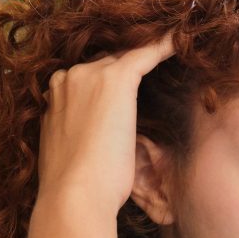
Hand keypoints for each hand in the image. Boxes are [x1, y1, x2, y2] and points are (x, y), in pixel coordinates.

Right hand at [36, 34, 175, 217]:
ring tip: (176, 44)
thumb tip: (95, 140)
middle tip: (159, 60)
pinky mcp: (116, 80)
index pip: (90, 76)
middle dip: (130, 65)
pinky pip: (147, 53)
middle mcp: (69, 77)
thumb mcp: (72, 152)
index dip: (111, 81)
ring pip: (126, 54)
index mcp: (55, 94)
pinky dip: (166, 45)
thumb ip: (81, 133)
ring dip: (150, 51)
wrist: (74, 197)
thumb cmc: (77, 188)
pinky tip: (183, 41)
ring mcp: (90, 75)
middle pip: (108, 60)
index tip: (131, 88)